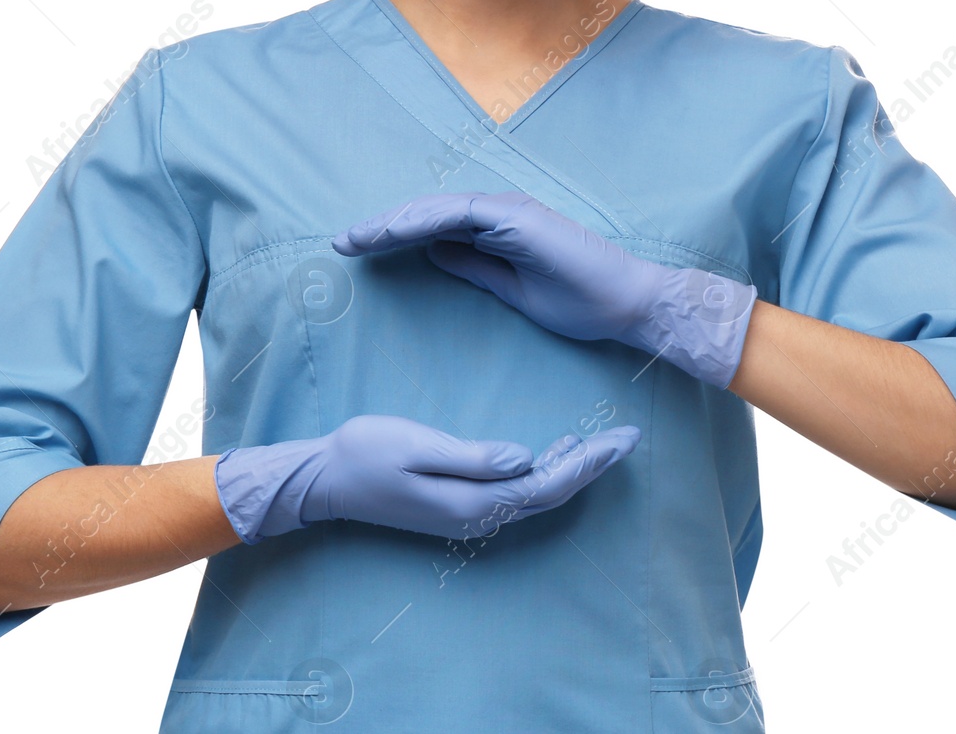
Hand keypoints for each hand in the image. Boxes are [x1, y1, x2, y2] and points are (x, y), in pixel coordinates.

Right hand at [215, 414, 640, 543]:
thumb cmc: (367, 452)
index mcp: (474, 502)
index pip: (548, 484)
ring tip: (603, 441)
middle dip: (593, 466)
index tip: (623, 438)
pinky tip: (553, 451)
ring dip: (572, 470)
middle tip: (630, 437)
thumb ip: (473, 456)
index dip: (589, 462)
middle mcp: (479, 517)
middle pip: (551, 494)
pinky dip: (544, 472)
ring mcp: (469, 516)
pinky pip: (516, 495)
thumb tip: (526, 458)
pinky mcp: (459, 508)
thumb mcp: (418, 445)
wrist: (326, 480)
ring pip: (537, 496)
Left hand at [332, 191, 758, 388]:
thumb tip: (434, 255)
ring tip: (355, 238)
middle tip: (340, 243)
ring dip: (393, 222)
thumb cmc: (581, 302)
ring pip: (436, 209)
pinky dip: (422, 220)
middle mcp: (500, 213)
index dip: (395, 237)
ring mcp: (509, 211)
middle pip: (428, 215)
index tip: (357, 252)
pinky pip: (458, 213)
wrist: (628, 304)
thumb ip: (475, 269)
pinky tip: (392, 232)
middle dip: (382, 227)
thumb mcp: (512, 290)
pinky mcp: (516, 217)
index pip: (435, 229)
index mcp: (499, 231)